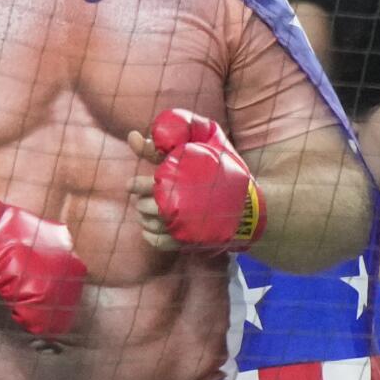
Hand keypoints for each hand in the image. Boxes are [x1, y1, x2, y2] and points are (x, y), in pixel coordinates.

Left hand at [128, 109, 264, 252]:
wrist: (248, 206)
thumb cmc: (220, 171)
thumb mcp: (196, 148)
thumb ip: (160, 145)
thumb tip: (131, 136)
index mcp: (183, 180)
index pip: (148, 185)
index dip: (136, 185)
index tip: (132, 184)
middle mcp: (183, 205)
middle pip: (146, 207)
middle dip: (143, 201)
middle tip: (148, 196)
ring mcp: (186, 225)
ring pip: (151, 225)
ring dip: (145, 218)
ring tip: (150, 211)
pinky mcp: (189, 241)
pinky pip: (159, 243)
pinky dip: (150, 236)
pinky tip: (152, 227)